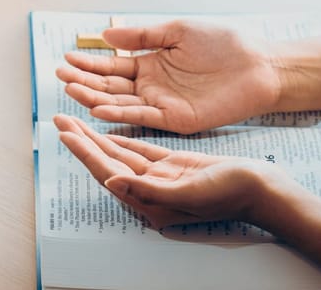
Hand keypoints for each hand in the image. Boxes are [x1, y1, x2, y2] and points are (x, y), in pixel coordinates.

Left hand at [53, 114, 297, 228]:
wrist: (261, 190)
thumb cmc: (231, 194)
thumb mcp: (189, 192)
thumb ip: (148, 190)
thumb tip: (111, 182)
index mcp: (148, 202)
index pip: (107, 172)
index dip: (84, 152)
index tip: (64, 133)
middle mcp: (148, 191)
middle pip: (106, 161)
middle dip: (82, 140)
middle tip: (59, 118)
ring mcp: (159, 178)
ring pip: (119, 154)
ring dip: (96, 136)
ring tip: (74, 118)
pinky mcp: (171, 166)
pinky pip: (139, 151)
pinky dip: (121, 139)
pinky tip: (105, 130)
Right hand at [56, 21, 281, 133]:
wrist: (259, 65)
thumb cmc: (224, 44)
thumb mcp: (178, 31)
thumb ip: (143, 35)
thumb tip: (107, 36)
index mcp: (150, 65)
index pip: (112, 67)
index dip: (90, 64)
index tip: (67, 59)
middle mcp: (151, 87)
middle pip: (111, 87)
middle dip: (85, 82)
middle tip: (60, 76)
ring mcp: (161, 105)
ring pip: (121, 103)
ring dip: (95, 98)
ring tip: (72, 90)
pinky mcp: (175, 120)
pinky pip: (142, 117)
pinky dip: (120, 114)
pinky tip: (99, 108)